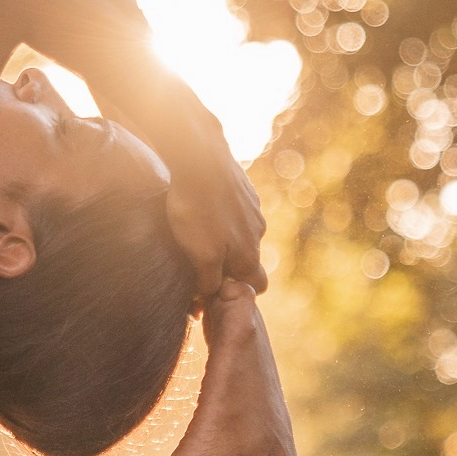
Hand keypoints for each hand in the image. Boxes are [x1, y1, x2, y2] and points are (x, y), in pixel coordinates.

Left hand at [161, 124, 266, 300]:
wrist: (201, 158)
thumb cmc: (198, 210)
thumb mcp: (201, 255)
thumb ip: (209, 281)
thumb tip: (211, 296)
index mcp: (249, 255)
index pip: (256, 286)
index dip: (237, 292)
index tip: (213, 290)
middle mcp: (258, 233)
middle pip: (250, 260)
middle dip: (232, 267)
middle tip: (204, 264)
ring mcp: (254, 209)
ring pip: (244, 234)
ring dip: (227, 239)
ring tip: (199, 232)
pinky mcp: (244, 190)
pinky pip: (237, 211)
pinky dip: (224, 216)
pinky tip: (204, 208)